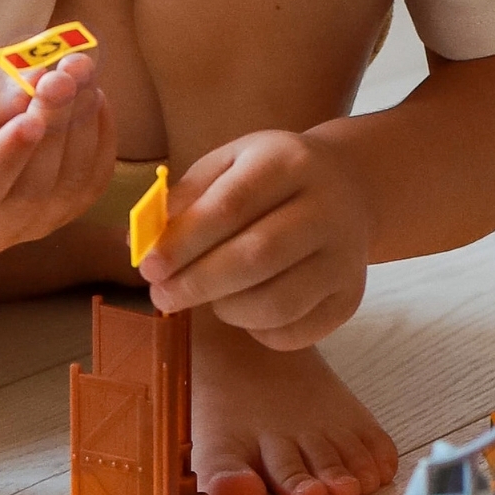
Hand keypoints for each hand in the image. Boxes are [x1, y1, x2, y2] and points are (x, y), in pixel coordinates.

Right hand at [0, 56, 115, 256]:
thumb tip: (31, 88)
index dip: (7, 157)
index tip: (28, 118)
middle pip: (32, 187)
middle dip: (54, 123)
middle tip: (64, 73)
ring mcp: (32, 228)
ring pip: (70, 182)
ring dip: (82, 122)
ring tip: (79, 71)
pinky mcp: (66, 213)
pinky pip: (94, 179)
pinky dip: (101, 134)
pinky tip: (92, 96)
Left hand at [139, 128, 369, 349]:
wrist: (350, 188)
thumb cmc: (272, 178)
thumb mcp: (230, 165)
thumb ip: (186, 198)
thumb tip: (142, 243)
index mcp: (289, 162)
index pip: (230, 206)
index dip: (183, 243)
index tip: (148, 267)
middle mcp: (327, 207)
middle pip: (257, 256)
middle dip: (198, 284)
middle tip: (163, 298)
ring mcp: (346, 257)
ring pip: (278, 302)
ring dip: (227, 310)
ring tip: (209, 299)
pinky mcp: (352, 297)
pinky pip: (296, 331)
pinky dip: (258, 331)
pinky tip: (246, 310)